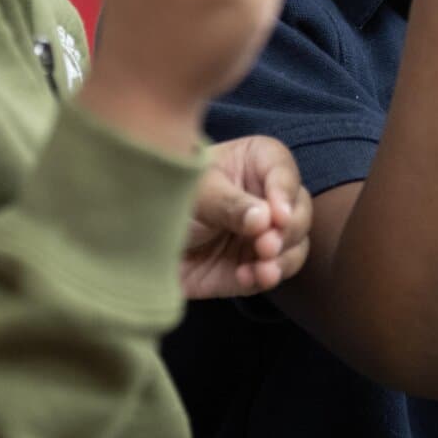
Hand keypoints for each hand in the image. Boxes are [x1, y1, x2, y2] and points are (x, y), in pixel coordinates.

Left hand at [181, 136, 313, 298]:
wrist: (138, 239)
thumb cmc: (166, 195)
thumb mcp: (195, 192)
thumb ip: (229, 204)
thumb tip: (265, 219)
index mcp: (256, 161)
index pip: (283, 171)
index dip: (284, 193)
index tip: (277, 215)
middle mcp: (267, 195)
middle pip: (299, 211)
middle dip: (287, 231)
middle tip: (266, 245)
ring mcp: (264, 233)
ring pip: (296, 244)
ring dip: (283, 258)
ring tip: (263, 268)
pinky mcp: (256, 264)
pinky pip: (275, 271)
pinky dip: (267, 276)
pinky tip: (249, 276)